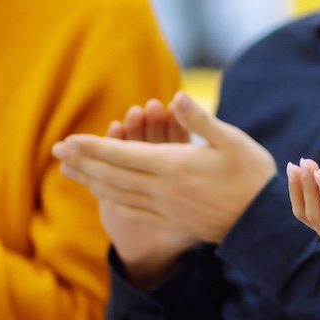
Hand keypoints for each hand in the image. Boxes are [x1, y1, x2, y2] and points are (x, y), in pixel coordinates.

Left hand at [53, 92, 274, 246]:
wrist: (262, 222)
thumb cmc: (252, 175)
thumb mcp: (232, 141)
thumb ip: (200, 120)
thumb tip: (175, 97)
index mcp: (174, 166)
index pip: (123, 154)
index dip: (93, 147)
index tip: (68, 139)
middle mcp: (162, 189)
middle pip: (113, 175)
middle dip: (83, 162)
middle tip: (57, 152)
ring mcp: (165, 207)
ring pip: (118, 194)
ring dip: (90, 181)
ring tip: (69, 171)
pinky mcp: (171, 220)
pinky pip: (132, 210)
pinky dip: (111, 200)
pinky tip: (101, 194)